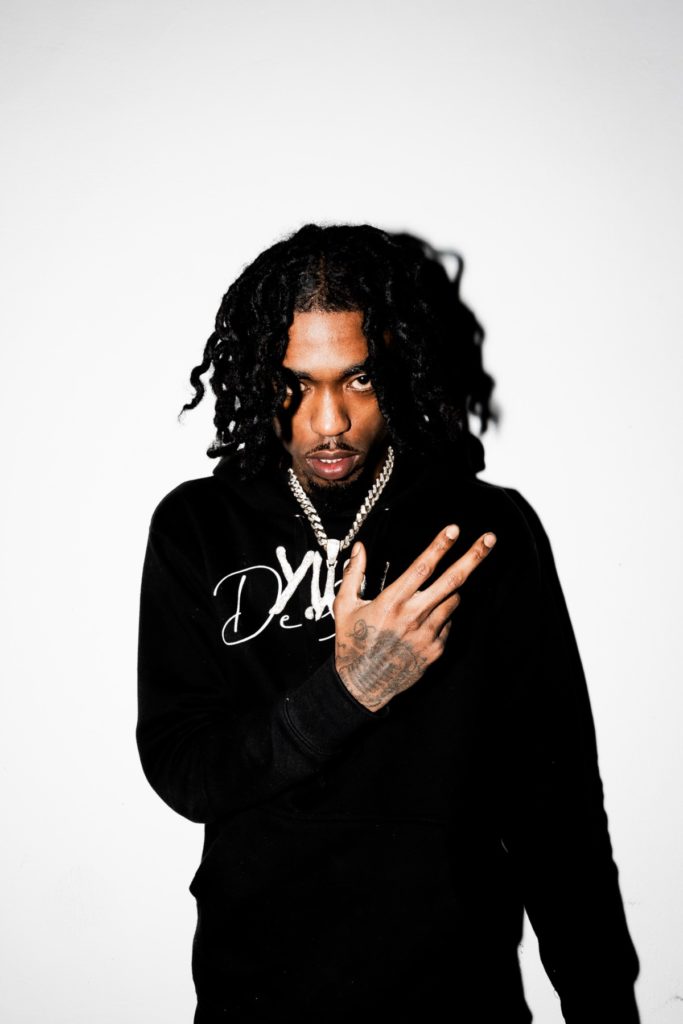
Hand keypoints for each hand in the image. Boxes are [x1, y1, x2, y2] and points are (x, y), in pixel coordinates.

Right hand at [333, 525, 495, 710]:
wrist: (363, 684)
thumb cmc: (352, 643)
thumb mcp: (345, 606)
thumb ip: (353, 574)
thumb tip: (359, 548)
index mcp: (392, 602)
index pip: (422, 567)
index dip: (440, 546)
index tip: (454, 530)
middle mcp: (414, 616)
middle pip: (452, 581)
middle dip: (473, 557)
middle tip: (489, 540)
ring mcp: (428, 634)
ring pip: (453, 600)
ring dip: (450, 590)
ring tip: (431, 594)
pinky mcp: (436, 649)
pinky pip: (448, 623)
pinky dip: (442, 614)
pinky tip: (423, 621)